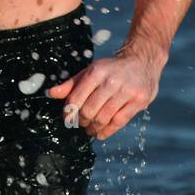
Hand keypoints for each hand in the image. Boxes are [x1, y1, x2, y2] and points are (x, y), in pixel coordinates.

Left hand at [46, 47, 164, 140]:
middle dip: (82, 121)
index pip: (76, 98)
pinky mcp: (139, 100)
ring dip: (93, 128)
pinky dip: (107, 131)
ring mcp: (127, 91)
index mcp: (96, 72)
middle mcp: (111, 81)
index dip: (69, 112)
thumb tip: (51, 93)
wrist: (142, 60)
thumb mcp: (91, 70)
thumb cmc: (112, 68)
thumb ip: (72, 84)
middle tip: (82, 123)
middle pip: (89, 111)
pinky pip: (119, 122)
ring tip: (91, 129)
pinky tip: (101, 133)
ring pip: (103, 118)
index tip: (68, 119)